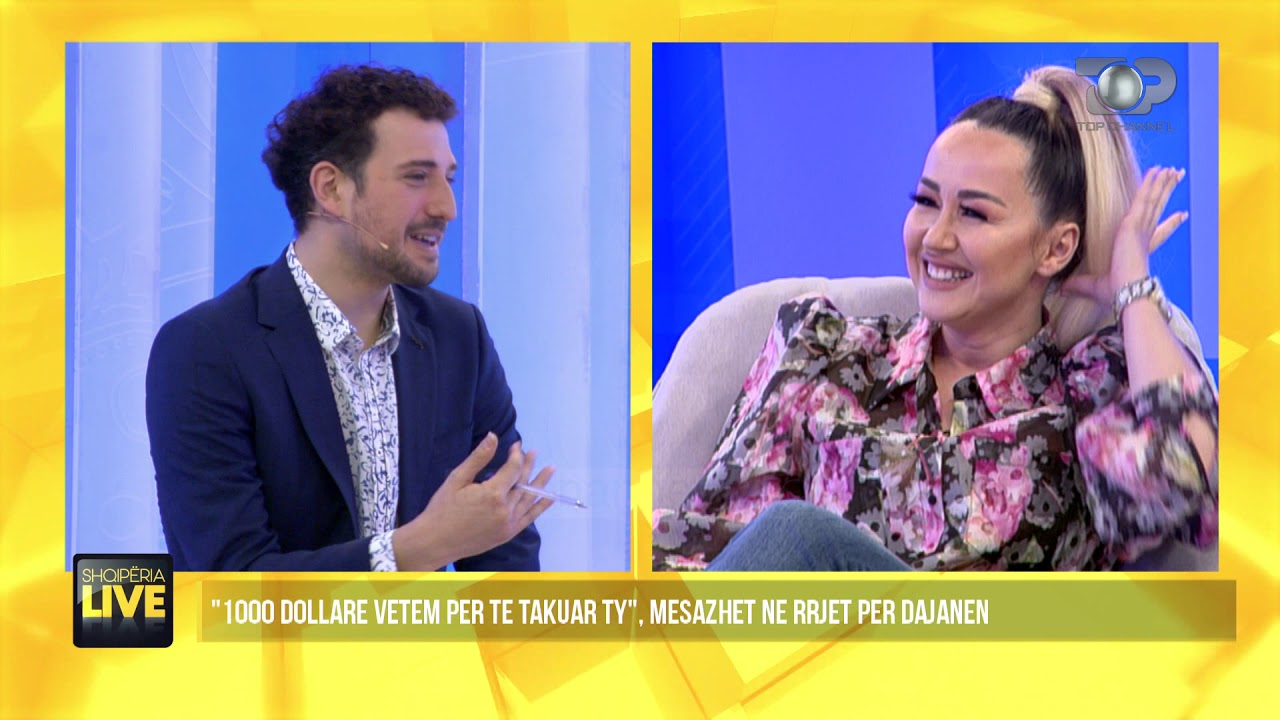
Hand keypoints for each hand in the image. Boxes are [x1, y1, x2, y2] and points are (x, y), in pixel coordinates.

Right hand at [392, 433, 554, 569]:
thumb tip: (493, 436)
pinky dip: (541, 506)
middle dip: (527, 465)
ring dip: (539, 481)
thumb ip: (479, 458)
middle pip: (522, 482)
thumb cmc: (443, 508)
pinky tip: (551, 496)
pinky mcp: (508, 534)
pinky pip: (530, 518)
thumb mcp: (457, 479)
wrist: (436, 541)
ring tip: (550, 468)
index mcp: (492, 494)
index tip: (516, 445)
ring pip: (529, 498)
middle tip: (533, 452)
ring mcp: (508, 524)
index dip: (516, 455)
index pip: (513, 469)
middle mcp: (505, 510)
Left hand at [1061, 166, 1187, 303]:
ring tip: (1171, 169)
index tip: (1182, 215)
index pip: (1157, 232)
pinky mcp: (1134, 224)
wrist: (1126, 292)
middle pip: (1157, 208)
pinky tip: (1157, 171)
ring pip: (1153, 200)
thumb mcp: (1093, 285)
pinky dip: (1151, 184)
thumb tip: (1061, 289)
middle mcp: (1143, 237)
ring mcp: (1141, 229)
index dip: (1170, 224)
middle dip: (1166, 192)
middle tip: (1176, 177)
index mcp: (1138, 249)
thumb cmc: (1114, 292)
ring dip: (1161, 183)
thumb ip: (1078, 284)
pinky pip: (1144, 198)